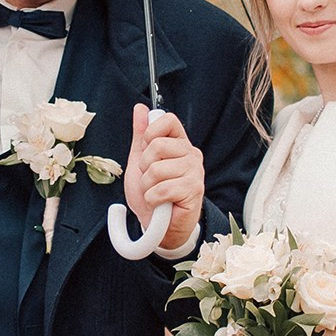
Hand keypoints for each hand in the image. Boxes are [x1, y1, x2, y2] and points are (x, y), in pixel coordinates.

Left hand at [125, 104, 204, 252]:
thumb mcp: (140, 162)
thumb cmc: (152, 194)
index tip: (146, 151)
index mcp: (179, 144)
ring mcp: (194, 172)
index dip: (150, 133)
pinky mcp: (193, 191)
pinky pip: (161, 189)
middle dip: (144, 166)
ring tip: (155, 193)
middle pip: (158, 145)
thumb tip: (140, 108)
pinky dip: (152, 199)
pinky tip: (159, 203)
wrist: (159, 227)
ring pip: (157, 170)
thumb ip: (141, 135)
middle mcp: (191, 155)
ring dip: (147, 186)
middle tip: (150, 179)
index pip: (168, 120)